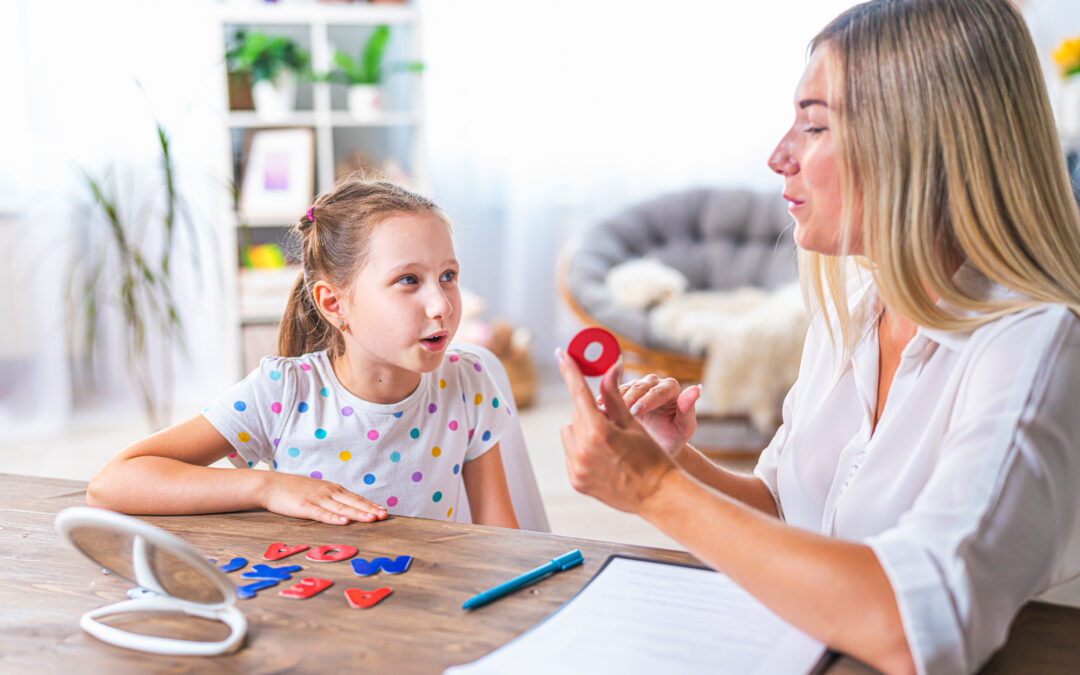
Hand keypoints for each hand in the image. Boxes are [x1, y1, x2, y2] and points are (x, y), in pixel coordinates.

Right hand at [260, 472, 387, 524]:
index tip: (384, 510)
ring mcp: (317, 499)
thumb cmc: (294, 490)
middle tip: (385, 515)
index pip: (355, 497)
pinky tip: (344, 522)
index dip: (370, 504)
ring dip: (358, 513)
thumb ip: (331, 498)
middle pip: (353, 502)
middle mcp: (328, 492)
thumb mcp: (317, 490)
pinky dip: (334, 518)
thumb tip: (346, 507)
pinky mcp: (304, 506)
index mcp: (332, 489)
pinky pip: (322, 514)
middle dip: (370, 509)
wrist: (271, 485)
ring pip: (341, 508)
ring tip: (372, 519)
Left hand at [558, 351, 676, 513]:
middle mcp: (583, 450)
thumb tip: (611, 367)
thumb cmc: (651, 456)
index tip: (560, 355)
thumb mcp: (633, 422)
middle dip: (590, 411)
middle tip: (612, 421)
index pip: (579, 393)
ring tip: (609, 443)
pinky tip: (604, 458)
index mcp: (598, 431)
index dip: (570, 371)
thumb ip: (615, 395)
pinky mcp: (576, 480)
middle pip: (576, 414)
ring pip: (569, 433)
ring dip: (583, 430)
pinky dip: (582, 449)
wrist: (657, 495)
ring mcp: (577, 468)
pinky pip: (570, 453)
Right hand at [598, 374, 699, 458]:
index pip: (660, 391)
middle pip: (640, 387)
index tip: (636, 411)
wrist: (658, 448)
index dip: (647, 400)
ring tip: (603, 412)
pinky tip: (597, 409)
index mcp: (673, 389)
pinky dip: (605, 401)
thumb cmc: (673, 439)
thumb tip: (696, 389)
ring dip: (613, 399)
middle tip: (618, 413)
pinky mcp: (623, 393)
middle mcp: (655, 383)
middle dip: (629, 400)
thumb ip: (688, 409)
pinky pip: (612, 393)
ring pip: (624, 388)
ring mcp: (638, 387)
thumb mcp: (683, 428)